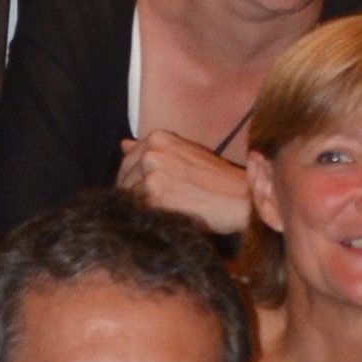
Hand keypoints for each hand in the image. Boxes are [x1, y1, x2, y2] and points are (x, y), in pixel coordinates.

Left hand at [116, 130, 255, 237]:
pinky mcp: (156, 200)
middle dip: (133, 196)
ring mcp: (152, 177)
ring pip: (129, 198)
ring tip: (161, 216)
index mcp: (157, 139)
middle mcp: (151, 154)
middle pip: (125, 180)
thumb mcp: (185, 152)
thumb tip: (123, 144)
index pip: (127, 161)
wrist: (239, 198)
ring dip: (140, 210)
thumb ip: (153, 150)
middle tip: (152, 209)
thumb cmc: (217, 178)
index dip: (130, 180)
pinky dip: (147, 219)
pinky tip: (163, 221)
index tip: (139, 192)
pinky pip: (139, 213)